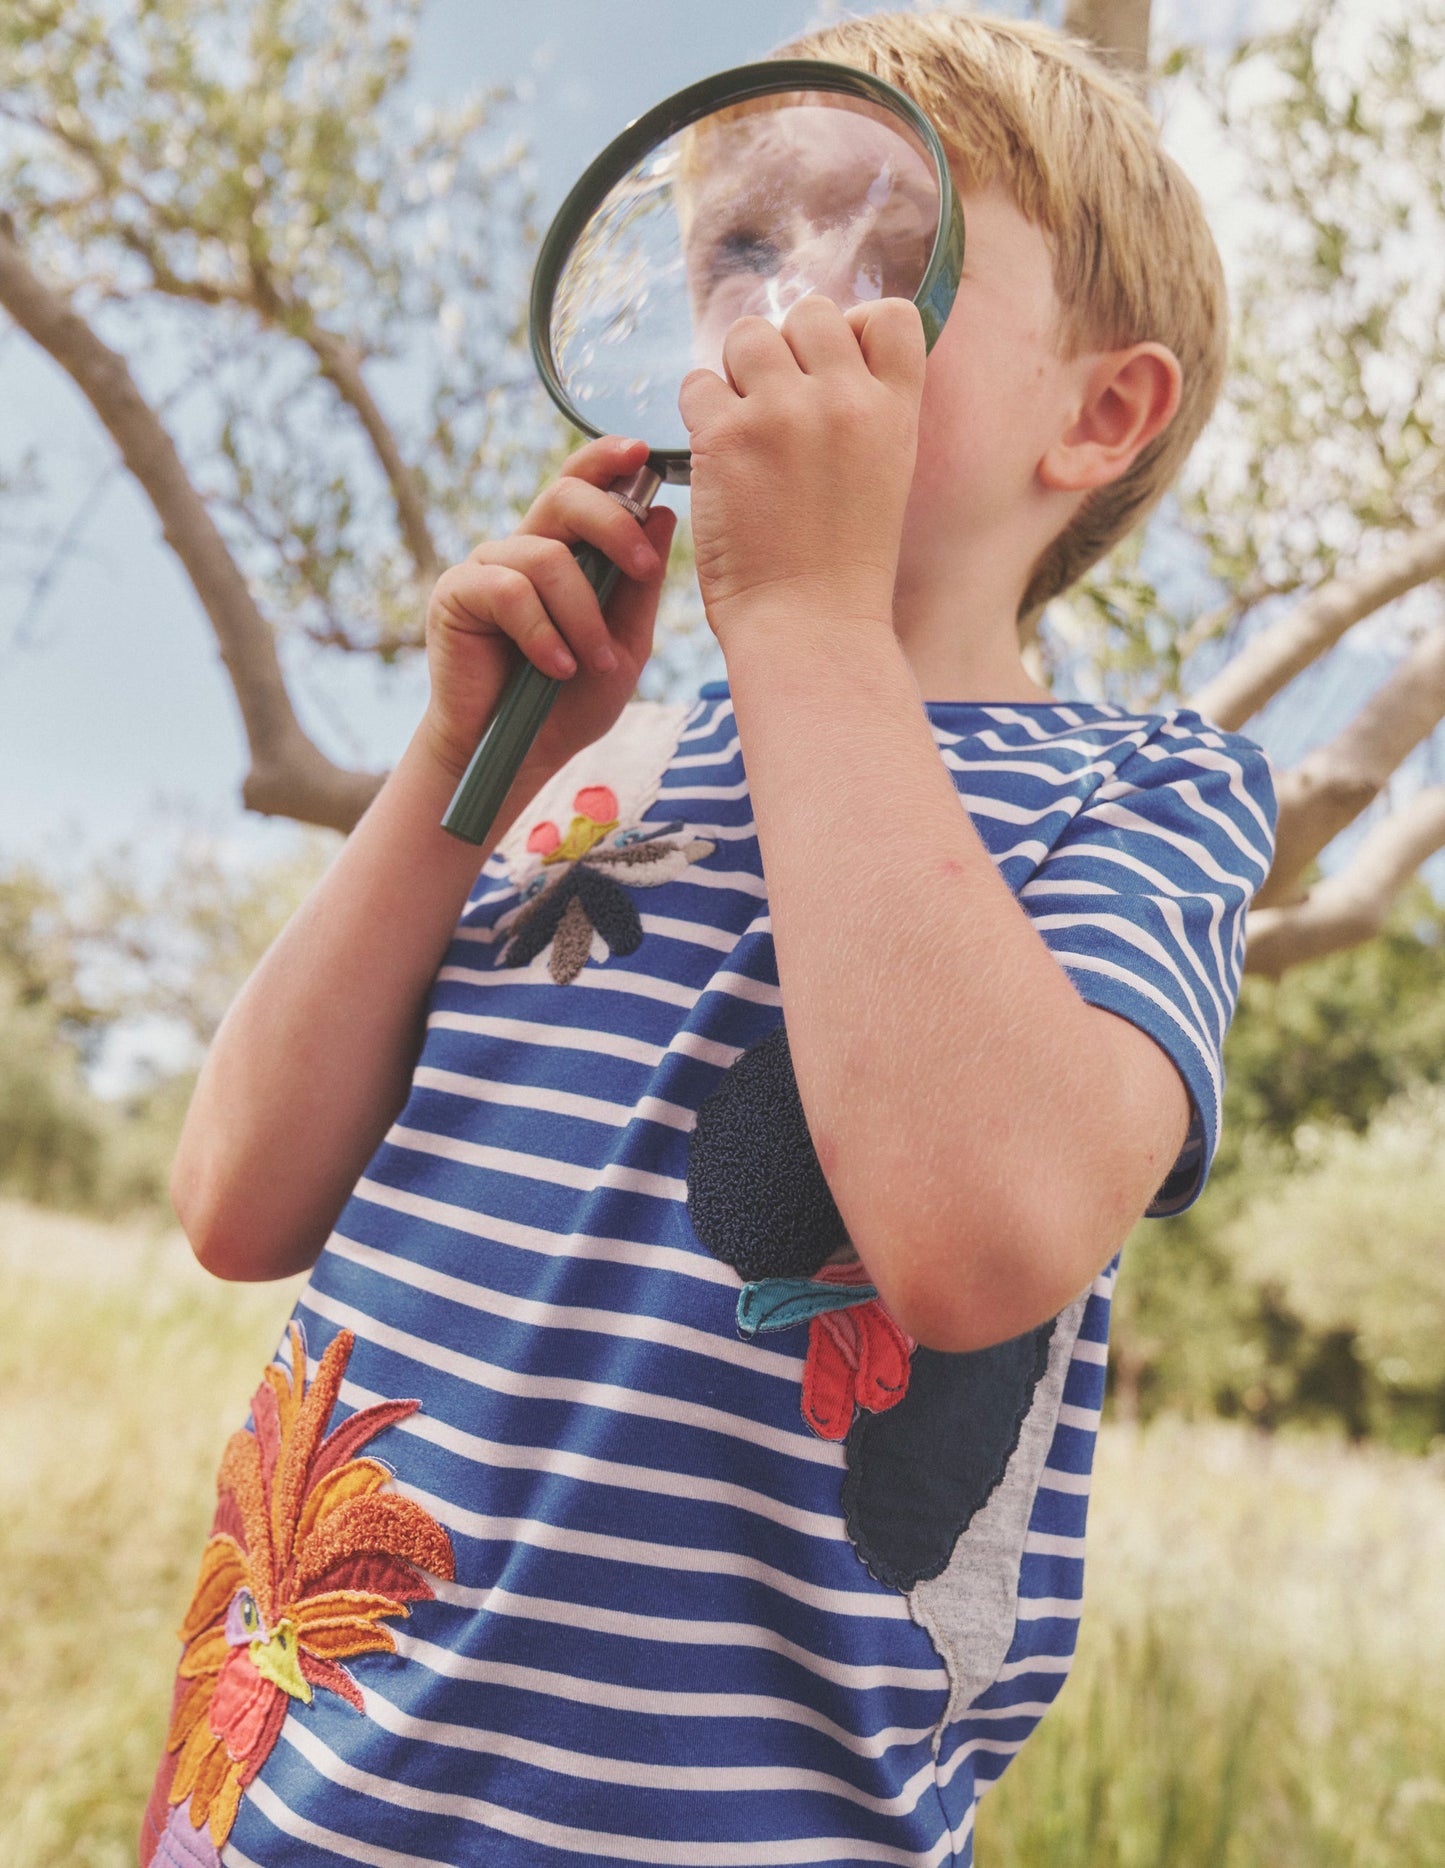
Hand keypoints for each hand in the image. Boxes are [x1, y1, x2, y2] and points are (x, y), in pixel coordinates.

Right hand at [421, 435, 675, 783]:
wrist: (518, 756)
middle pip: (565, 496)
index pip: (582, 484)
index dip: (607, 459)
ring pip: (546, 557)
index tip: (642, 454)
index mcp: (563, 550)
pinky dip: (543, 633)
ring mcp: (486, 568)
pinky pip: (508, 592)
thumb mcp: (624, 645)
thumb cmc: (570, 702)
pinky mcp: (456, 595)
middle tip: (644, 568)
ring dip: (583, 614)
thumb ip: (640, 588)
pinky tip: (556, 667)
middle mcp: (522, 548)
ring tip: (594, 663)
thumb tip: (663, 516)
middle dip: (613, 525)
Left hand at [678, 295, 925, 646]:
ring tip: (744, 432)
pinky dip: (699, 413)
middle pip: (808, 313)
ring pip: (746, 335)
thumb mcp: (885, 474)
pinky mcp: (726, 436)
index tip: (833, 374)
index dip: (854, 330)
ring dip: (736, 374)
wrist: (811, 627)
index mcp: (895, 410)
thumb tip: (814, 355)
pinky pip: (696, 383)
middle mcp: (844, 399)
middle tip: (778, 411)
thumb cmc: (842, 565)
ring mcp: (784, 413)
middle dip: (786, 352)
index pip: (889, 314)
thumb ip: (865, 410)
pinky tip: (715, 457)